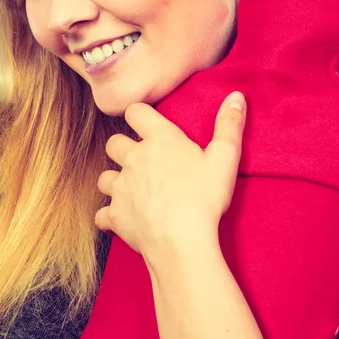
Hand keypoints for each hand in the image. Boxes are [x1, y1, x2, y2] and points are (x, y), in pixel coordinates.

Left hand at [95, 92, 246, 260]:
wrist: (182, 242)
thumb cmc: (205, 198)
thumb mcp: (225, 158)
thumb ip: (229, 125)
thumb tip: (236, 96)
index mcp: (160, 140)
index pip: (135, 111)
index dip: (139, 115)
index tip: (147, 124)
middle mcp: (134, 159)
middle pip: (113, 143)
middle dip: (123, 148)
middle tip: (141, 159)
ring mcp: (120, 188)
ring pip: (104, 177)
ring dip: (115, 181)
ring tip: (132, 189)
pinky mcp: (115, 215)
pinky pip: (102, 214)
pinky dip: (110, 216)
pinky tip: (124, 219)